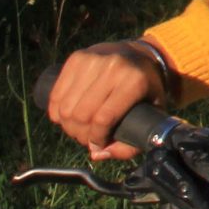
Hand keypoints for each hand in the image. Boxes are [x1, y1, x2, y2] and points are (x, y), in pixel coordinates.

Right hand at [46, 42, 169, 160]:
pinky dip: (57, 112)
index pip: (103, 119)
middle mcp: (112, 67)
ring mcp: (92, 60)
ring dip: (67, 125)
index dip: (96, 138)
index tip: (98, 144)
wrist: (141, 53)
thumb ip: (132, 142)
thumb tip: (98, 155)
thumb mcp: (152, 114)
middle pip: (81, 115)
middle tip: (87, 138)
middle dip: (81, 134)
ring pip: (65, 107)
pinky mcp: (76, 58)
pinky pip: (56, 95)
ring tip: (78, 127)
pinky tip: (67, 116)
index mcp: (134, 80)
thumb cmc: (146, 88)